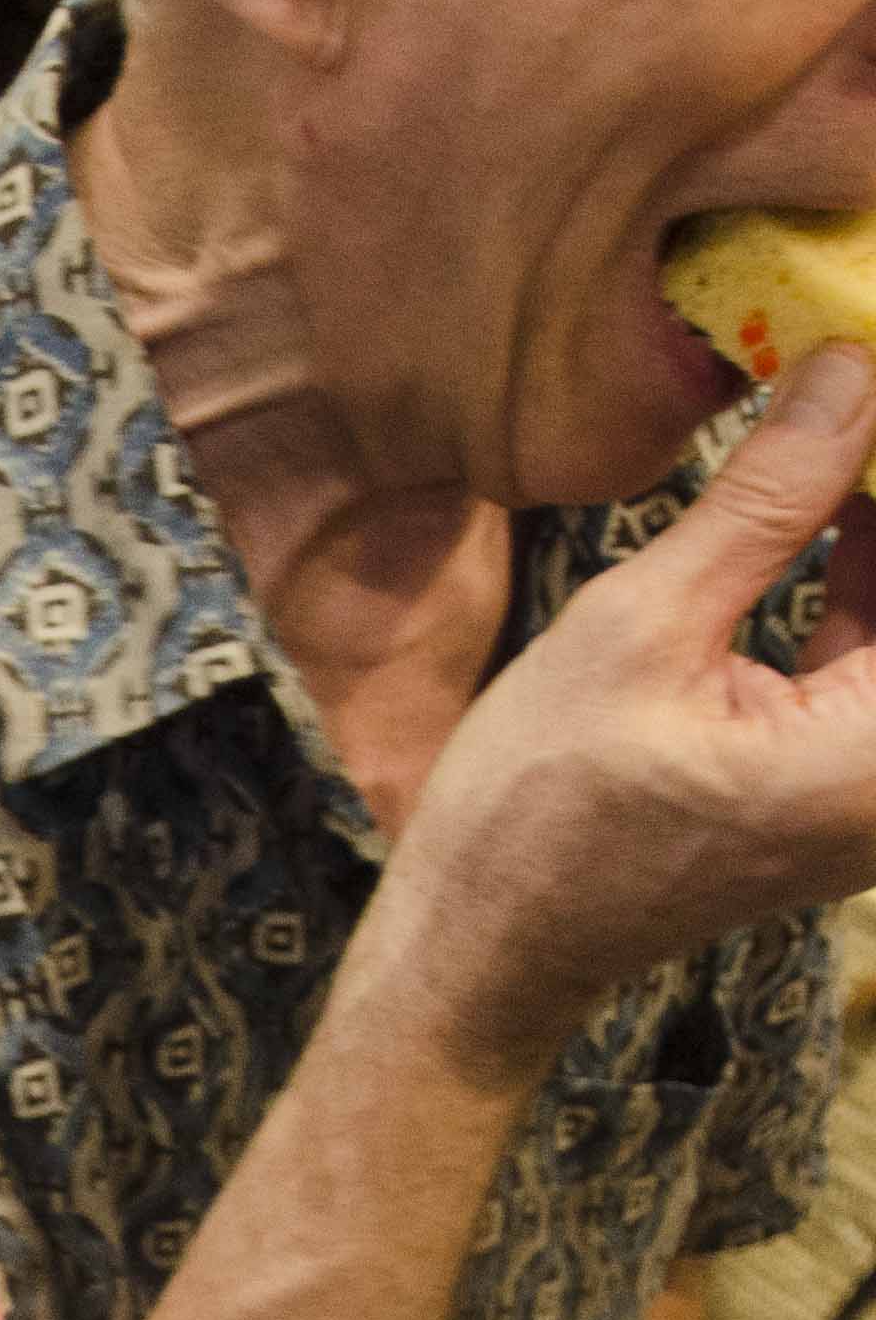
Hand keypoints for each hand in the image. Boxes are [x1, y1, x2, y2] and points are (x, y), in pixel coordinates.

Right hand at [393, 341, 875, 1087]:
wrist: (483, 951)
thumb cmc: (536, 815)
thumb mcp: (640, 627)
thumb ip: (765, 500)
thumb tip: (851, 368)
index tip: (861, 374)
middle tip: (844, 383)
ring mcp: (871, 789)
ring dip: (869, 523)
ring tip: (832, 415)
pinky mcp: (839, 782)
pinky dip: (858, 570)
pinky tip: (820, 490)